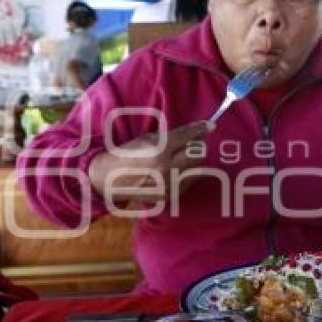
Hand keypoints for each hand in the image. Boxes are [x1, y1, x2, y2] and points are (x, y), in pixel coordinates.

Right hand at [88, 121, 211, 202]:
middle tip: (195, 142)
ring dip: (194, 160)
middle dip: (199, 145)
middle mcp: (167, 167)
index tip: (210, 125)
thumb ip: (171, 136)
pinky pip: (189, 182)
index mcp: (159, 149)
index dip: (201, 129)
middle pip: (198, 154)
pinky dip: (188, 173)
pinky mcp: (169, 195)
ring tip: (184, 156)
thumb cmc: (128, 154)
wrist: (111, 179)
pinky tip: (178, 169)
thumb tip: (194, 132)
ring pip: (197, 169)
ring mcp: (169, 184)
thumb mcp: (148, 139)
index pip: (188, 137)